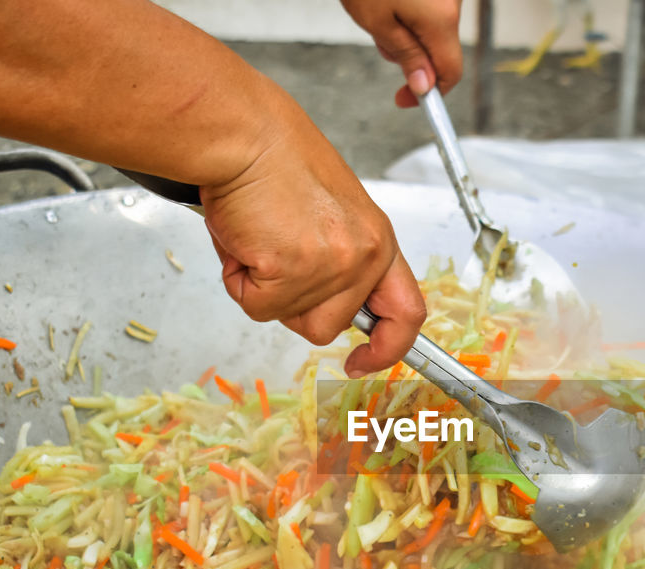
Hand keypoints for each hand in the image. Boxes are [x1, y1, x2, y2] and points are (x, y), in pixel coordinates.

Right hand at [199, 93, 425, 377]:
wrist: (242, 132)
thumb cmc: (274, 159)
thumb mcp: (331, 212)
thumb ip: (339, 257)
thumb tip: (320, 299)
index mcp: (379, 239)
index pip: (406, 313)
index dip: (387, 348)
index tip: (362, 361)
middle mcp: (365, 255)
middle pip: (330, 325)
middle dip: (292, 303)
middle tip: (273, 254)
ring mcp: (332, 265)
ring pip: (289, 317)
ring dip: (262, 289)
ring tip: (258, 238)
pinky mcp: (291, 269)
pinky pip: (256, 304)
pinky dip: (238, 278)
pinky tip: (244, 237)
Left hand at [340, 0, 462, 105]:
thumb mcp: (378, 22)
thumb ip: (406, 56)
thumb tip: (424, 86)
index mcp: (442, 19)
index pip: (451, 72)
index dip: (431, 93)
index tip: (405, 99)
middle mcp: (454, 2)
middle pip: (440, 50)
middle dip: (411, 55)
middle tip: (380, 37)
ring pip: (433, 30)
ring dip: (408, 32)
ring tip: (379, 10)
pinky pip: (430, 11)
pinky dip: (412, 14)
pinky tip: (390, 1)